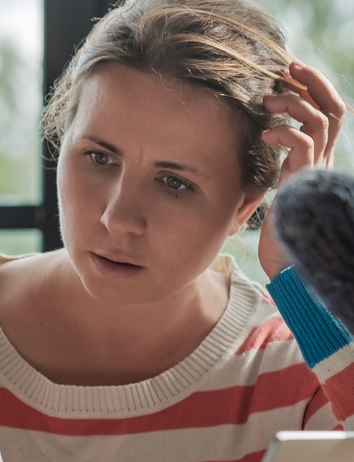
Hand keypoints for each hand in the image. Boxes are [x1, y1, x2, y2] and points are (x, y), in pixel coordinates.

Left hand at [258, 60, 346, 277]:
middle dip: (312, 83)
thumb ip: (274, 168)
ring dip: (294, 103)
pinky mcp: (305, 184)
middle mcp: (323, 162)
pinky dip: (284, 132)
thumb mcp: (275, 191)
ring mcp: (317, 172)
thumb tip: (254, 145)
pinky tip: (265, 136)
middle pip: (333, 110)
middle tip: (287, 69)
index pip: (330, 115)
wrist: (289, 267)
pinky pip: (303, 145)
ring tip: (268, 102)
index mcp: (317, 161)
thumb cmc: (278, 234)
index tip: (290, 73)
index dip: (315, 89)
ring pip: (320, 121)